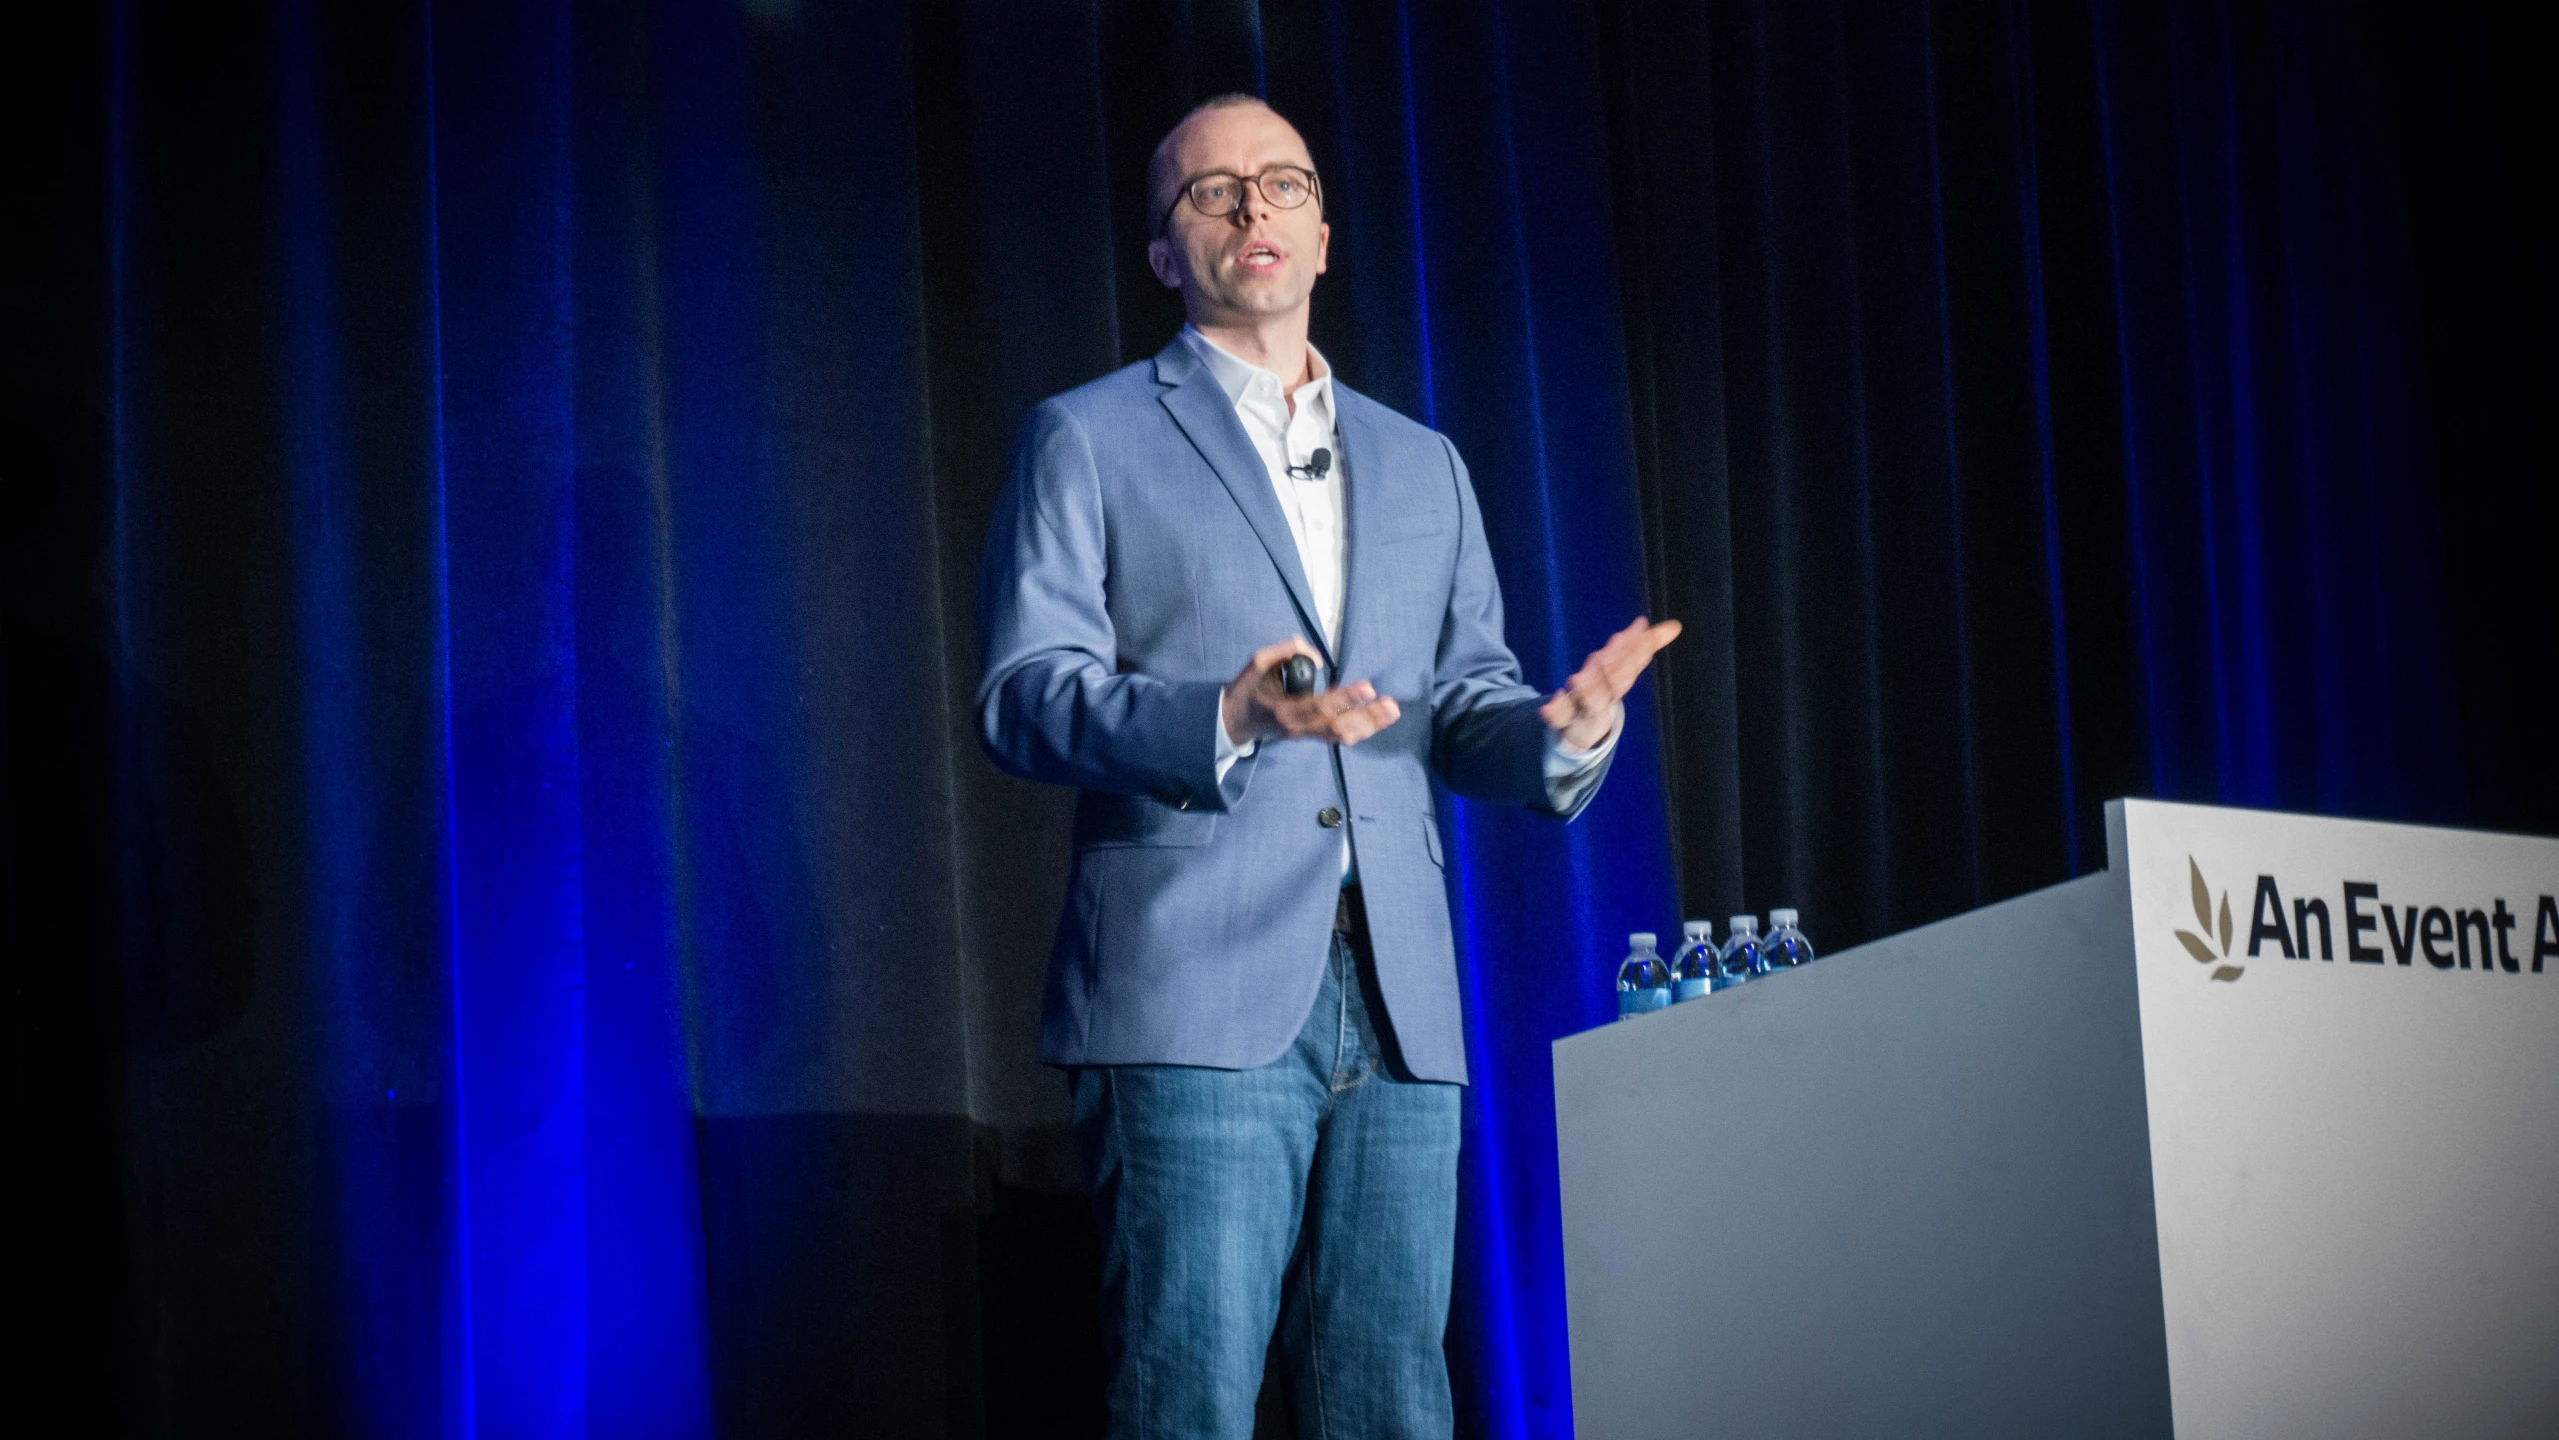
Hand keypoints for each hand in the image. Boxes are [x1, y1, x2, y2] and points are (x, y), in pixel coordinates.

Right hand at [1222, 637, 1401, 747]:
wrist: (1235, 720)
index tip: (1367, 687)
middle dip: (1367, 717)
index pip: (1320, 706)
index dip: (1345, 699)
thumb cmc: (1248, 688)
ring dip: (1369, 725)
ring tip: (1392, 711)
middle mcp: (1299, 728)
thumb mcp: (1258, 662)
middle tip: (1391, 704)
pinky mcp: (1311, 735)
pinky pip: (1339, 736)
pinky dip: (1361, 729)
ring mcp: (1306, 735)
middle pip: (1338, 728)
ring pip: (1342, 736)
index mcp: (1285, 710)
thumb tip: (1319, 658)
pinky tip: (1379, 719)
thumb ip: (1286, 651)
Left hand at [1538, 616, 1681, 750]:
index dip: (1639, 648)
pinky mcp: (1563, 718)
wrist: (1582, 732)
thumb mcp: (1622, 672)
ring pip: (1588, 702)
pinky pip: (1558, 718)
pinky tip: (1546, 709)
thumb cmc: (1603, 694)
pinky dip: (1553, 714)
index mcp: (1618, 682)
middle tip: (1613, 647)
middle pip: (1613, 683)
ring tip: (1576, 680)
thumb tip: (1661, 625)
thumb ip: (1639, 646)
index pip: (1632, 664)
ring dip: (1585, 692)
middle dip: (1613, 668)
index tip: (1642, 626)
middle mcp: (1604, 696)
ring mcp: (1584, 709)